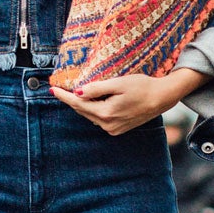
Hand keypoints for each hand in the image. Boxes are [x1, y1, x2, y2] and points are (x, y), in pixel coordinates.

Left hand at [52, 67, 205, 134]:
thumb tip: (78, 92)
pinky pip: (99, 119)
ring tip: (76, 93)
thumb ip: (97, 89)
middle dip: (71, 100)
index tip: (52, 90)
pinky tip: (93, 101)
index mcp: (106, 113)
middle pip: (82, 111)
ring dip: (83, 105)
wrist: (161, 98)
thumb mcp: (118, 83)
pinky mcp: (118, 129)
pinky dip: (93, 110)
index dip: (64, 96)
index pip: (78, 104)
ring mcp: (113, 129)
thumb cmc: (142, 87)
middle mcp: (107, 125)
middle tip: (60, 89)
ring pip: (90, 115)